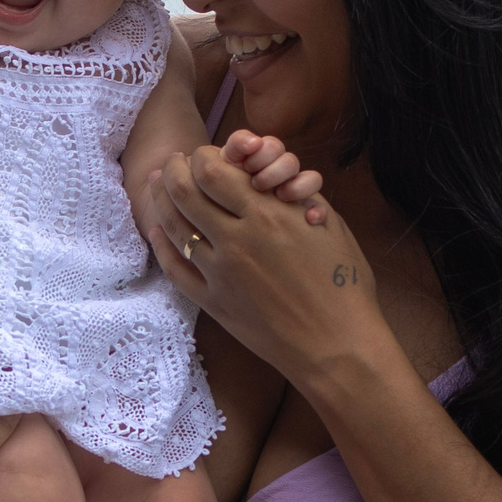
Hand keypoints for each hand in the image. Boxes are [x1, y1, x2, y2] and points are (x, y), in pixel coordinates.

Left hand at [146, 147, 388, 389]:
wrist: (337, 346)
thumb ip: (297, 198)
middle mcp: (236, 240)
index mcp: (268, 215)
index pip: (213, 170)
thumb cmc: (345, 286)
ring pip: (174, 226)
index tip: (204, 155)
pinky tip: (157, 230)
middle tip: (175, 162)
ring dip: (160, 199)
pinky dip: (162, 245)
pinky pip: (175, 269)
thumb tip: (272, 178)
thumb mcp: (331, 228)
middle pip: (185, 191)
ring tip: (156, 183)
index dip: (203, 156)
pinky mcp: (213, 302)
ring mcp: (219, 273)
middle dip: (175, 169)